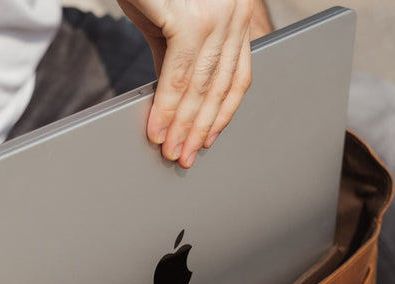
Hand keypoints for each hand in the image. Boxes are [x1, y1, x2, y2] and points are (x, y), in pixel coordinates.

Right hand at [117, 0, 272, 168]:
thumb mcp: (167, 16)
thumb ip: (177, 56)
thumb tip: (175, 97)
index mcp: (236, 11)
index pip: (238, 74)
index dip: (222, 113)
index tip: (209, 138)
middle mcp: (235, 11)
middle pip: (221, 85)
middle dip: (201, 128)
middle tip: (185, 157)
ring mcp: (217, 14)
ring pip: (202, 86)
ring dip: (183, 126)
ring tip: (170, 151)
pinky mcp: (192, 18)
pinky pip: (179, 77)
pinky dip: (167, 108)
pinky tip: (157, 128)